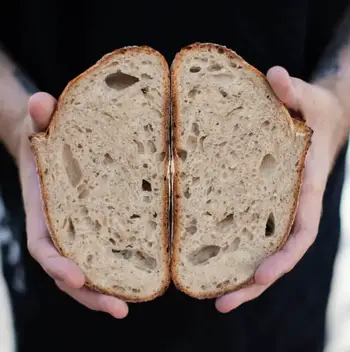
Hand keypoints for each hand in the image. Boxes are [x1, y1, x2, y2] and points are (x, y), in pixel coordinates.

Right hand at [18, 92, 127, 318]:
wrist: (49, 139)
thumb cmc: (46, 133)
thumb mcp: (41, 122)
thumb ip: (41, 115)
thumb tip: (42, 102)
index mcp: (43, 208)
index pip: (46, 245)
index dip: (59, 265)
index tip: (79, 277)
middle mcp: (59, 225)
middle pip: (69, 269)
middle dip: (90, 292)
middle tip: (119, 308)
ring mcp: (76, 228)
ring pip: (87, 267)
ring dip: (106, 288)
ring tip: (133, 302)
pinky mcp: (94, 223)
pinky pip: (103, 250)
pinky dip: (117, 267)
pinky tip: (141, 273)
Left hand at [216, 66, 349, 312]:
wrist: (318, 116)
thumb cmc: (314, 111)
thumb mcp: (308, 97)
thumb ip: (293, 90)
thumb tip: (275, 76)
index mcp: (306, 188)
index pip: (300, 231)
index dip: (283, 257)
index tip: (261, 276)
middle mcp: (292, 205)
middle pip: (278, 254)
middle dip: (255, 283)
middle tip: (222, 305)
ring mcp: (278, 207)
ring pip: (263, 249)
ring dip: (242, 276)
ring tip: (213, 297)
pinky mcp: (262, 201)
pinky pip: (250, 231)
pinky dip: (236, 250)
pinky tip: (211, 260)